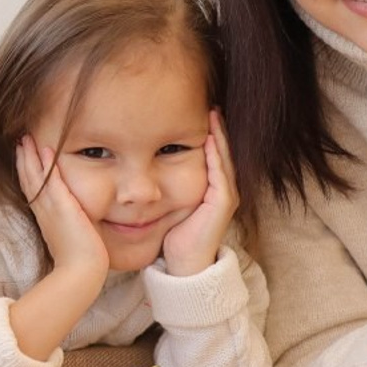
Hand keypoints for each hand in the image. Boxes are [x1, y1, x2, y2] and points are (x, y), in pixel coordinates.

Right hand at [16, 137, 107, 281]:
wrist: (81, 272)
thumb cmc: (79, 260)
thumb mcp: (68, 238)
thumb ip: (68, 226)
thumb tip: (74, 222)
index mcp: (44, 218)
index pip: (31, 189)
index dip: (26, 172)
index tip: (23, 156)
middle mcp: (43, 211)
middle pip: (27, 179)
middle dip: (23, 159)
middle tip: (19, 141)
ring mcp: (51, 208)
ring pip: (35, 176)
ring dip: (30, 156)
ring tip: (25, 139)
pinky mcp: (63, 206)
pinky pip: (52, 180)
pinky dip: (47, 164)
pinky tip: (46, 149)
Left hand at [161, 110, 239, 275]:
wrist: (184, 264)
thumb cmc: (173, 236)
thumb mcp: (169, 204)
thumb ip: (164, 185)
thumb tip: (142, 170)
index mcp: (210, 187)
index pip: (212, 152)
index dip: (208, 132)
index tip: (199, 109)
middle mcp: (222, 189)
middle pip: (221, 150)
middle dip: (217, 127)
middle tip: (209, 102)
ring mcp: (224, 196)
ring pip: (224, 158)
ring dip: (220, 135)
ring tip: (213, 112)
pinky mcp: (222, 203)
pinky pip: (221, 173)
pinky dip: (216, 155)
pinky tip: (209, 139)